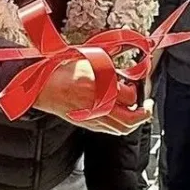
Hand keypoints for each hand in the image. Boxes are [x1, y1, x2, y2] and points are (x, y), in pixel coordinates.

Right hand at [34, 59, 151, 135]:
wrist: (40, 87)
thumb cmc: (60, 71)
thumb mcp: (89, 58)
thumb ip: (110, 63)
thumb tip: (126, 64)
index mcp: (100, 87)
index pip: (130, 95)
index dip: (137, 88)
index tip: (138, 82)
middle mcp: (98, 106)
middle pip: (131, 119)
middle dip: (144, 112)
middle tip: (148, 105)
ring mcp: (93, 118)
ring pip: (122, 128)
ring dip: (134, 121)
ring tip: (138, 112)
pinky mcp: (87, 124)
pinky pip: (110, 130)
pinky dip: (120, 125)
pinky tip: (120, 117)